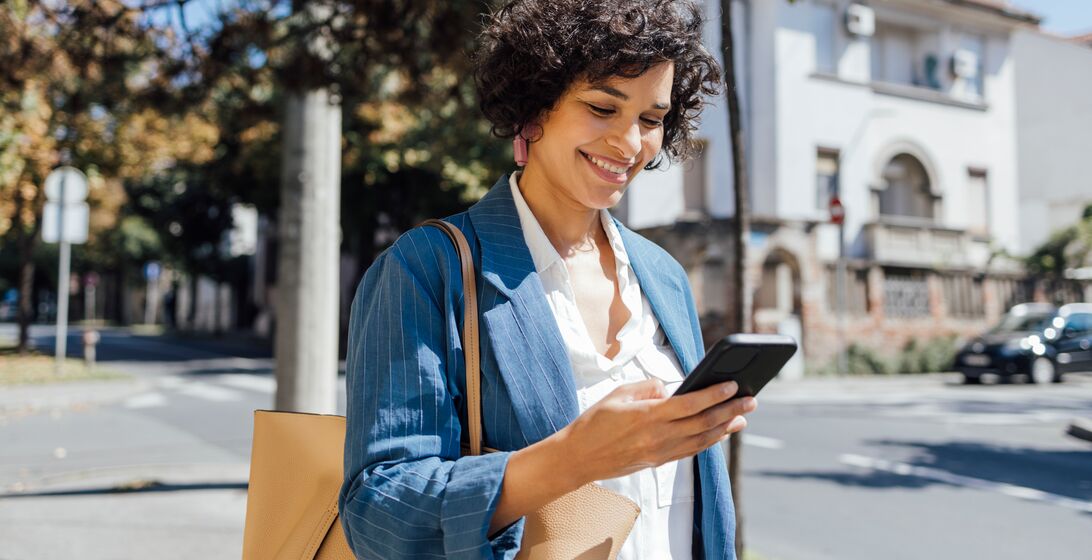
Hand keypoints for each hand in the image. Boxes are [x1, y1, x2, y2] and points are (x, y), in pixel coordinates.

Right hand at [553, 378, 756, 484]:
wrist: (578, 458)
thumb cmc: (594, 422)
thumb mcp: (617, 394)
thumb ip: (647, 388)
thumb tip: (668, 389)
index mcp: (648, 416)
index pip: (690, 404)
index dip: (715, 394)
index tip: (733, 385)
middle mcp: (658, 436)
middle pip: (703, 423)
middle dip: (730, 410)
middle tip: (751, 400)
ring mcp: (660, 452)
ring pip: (702, 440)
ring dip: (725, 428)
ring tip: (742, 417)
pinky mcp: (658, 462)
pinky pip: (690, 451)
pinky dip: (709, 441)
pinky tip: (719, 433)